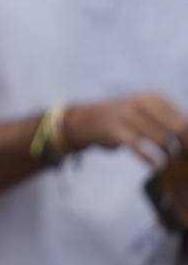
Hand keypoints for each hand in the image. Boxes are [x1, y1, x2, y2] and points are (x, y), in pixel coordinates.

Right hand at [63, 95, 187, 164]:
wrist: (86, 120)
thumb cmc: (124, 118)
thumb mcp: (146, 112)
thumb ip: (169, 121)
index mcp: (154, 98)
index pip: (184, 120)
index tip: (187, 151)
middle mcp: (142, 103)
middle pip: (176, 129)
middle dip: (183, 147)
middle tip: (183, 160)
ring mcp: (127, 116)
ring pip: (161, 139)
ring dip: (169, 155)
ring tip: (169, 164)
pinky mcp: (115, 131)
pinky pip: (140, 148)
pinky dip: (151, 159)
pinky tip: (156, 166)